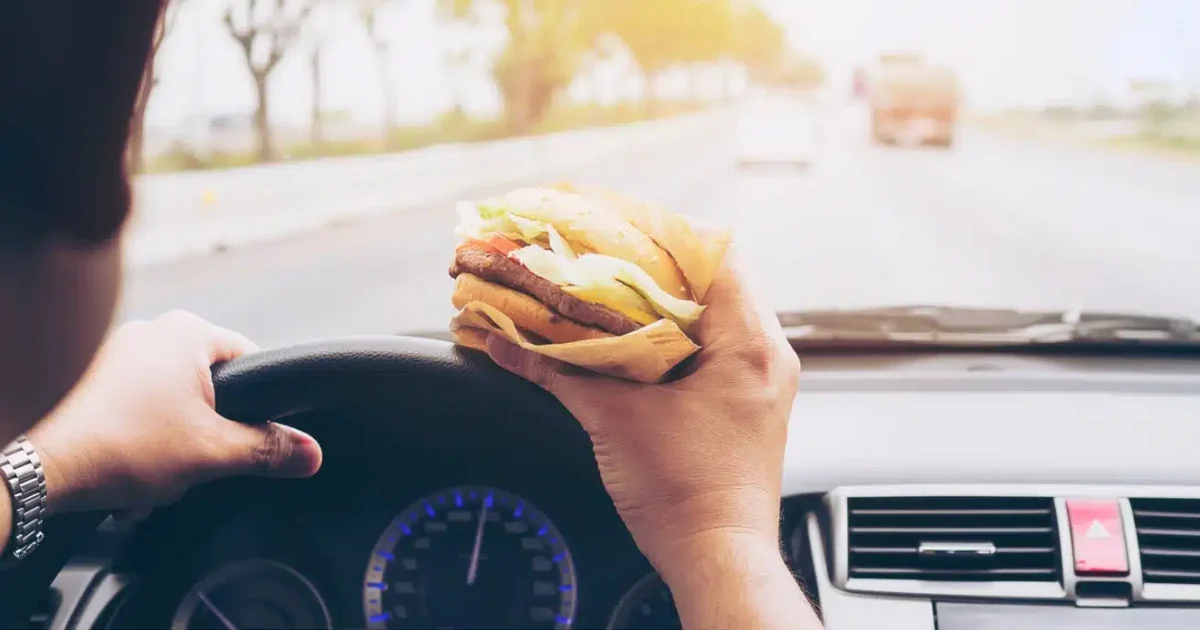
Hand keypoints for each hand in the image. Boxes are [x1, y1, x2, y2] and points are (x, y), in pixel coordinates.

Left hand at [27, 311, 322, 513]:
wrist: (42, 471)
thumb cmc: (120, 447)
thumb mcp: (213, 454)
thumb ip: (270, 450)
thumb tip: (310, 452)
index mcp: (186, 332)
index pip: (252, 362)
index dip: (259, 406)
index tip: (248, 437)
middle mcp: (152, 330)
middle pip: (212, 389)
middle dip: (206, 434)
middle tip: (192, 460)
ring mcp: (118, 351)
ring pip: (175, 404)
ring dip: (172, 444)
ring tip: (155, 470)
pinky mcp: (92, 377)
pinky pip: (140, 408)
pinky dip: (142, 439)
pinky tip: (130, 468)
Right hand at [484, 250, 799, 578]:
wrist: (714, 555)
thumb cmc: (683, 495)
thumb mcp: (612, 420)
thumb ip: (555, 371)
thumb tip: (501, 342)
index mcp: (748, 345)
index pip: (717, 254)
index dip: (664, 233)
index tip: (617, 227)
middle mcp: (765, 353)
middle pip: (714, 278)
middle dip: (655, 264)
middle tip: (603, 255)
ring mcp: (759, 378)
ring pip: (714, 311)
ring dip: (664, 299)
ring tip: (611, 289)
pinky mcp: (746, 400)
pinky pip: (714, 345)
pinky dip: (673, 333)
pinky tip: (632, 337)